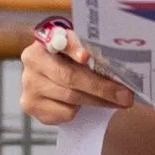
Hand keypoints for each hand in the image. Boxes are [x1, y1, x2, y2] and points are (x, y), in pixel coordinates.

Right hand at [16, 26, 134, 129]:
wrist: (53, 76)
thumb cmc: (69, 60)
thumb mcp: (77, 49)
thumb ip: (89, 50)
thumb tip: (117, 64)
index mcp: (44, 42)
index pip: (60, 44)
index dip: (73, 49)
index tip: (87, 57)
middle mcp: (32, 63)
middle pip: (70, 77)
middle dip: (101, 88)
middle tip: (125, 95)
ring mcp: (29, 86)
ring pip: (71, 98)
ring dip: (97, 101)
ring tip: (116, 101)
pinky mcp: (32, 106)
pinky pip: (64, 113)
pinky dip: (78, 110)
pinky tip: (83, 104)